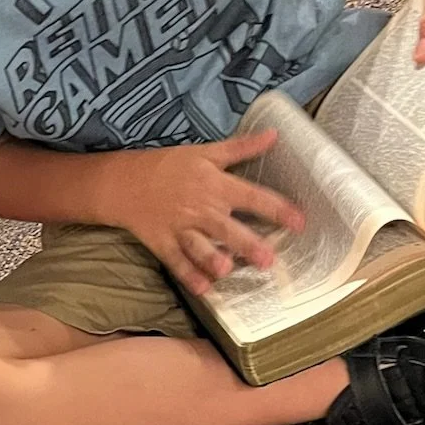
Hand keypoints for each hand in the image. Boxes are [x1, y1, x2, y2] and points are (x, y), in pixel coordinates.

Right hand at [101, 131, 303, 294]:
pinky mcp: (163, 243)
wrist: (124, 181)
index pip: (252, 197)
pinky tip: (203, 289)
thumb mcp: (206, 152)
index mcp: (215, 185)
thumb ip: (241, 147)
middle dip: (247, 244)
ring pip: (200, 246)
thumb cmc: (168, 166)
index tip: (299, 222)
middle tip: (268, 259)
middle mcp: (201, 209)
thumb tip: (274, 134)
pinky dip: (188, 275)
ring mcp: (180, 228)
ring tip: (228, 270)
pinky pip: (177, 261)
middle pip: (228, 228)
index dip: (277, 209)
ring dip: (213, 259)